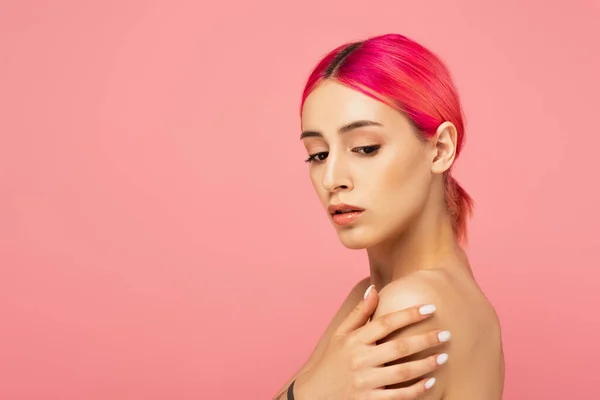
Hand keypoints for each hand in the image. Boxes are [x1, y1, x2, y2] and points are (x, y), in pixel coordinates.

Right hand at [294, 285, 448, 399]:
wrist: (316, 394)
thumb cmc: (332, 360)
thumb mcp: (341, 335)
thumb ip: (359, 313)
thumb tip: (373, 289)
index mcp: (355, 340)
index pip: (386, 323)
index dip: (409, 314)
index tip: (430, 308)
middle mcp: (360, 360)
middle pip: (399, 347)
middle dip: (425, 339)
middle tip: (446, 334)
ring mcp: (365, 382)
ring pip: (402, 373)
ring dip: (425, 365)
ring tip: (443, 357)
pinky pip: (398, 396)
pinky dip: (416, 389)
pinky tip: (431, 382)